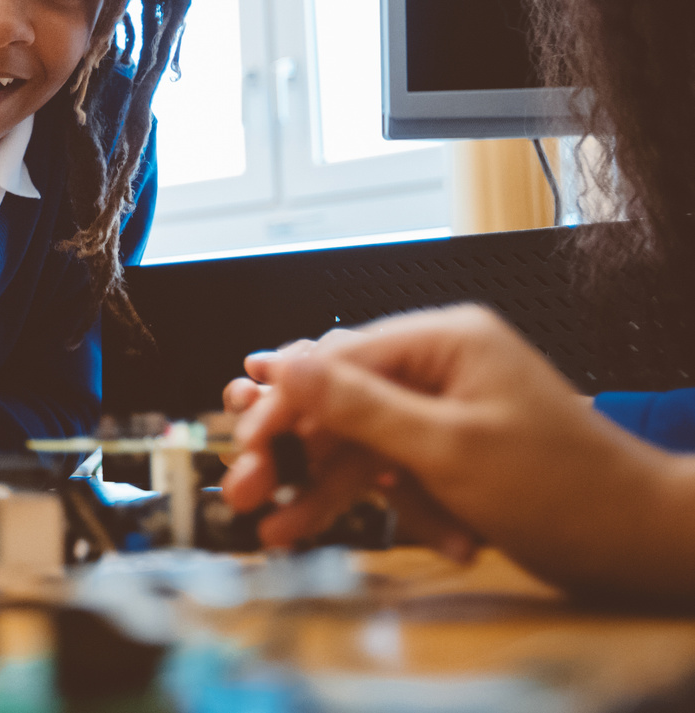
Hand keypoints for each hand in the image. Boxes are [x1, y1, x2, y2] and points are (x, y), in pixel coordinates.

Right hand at [222, 305, 694, 597]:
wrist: (643, 545)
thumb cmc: (560, 488)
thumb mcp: (447, 447)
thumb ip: (358, 405)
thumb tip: (281, 362)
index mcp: (444, 340)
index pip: (337, 357)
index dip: (282, 401)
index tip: (242, 441)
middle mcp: (441, 365)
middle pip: (339, 402)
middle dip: (293, 453)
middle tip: (245, 490)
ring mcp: (447, 411)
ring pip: (360, 445)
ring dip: (325, 490)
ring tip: (278, 528)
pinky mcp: (455, 454)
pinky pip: (397, 472)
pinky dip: (389, 506)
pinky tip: (378, 535)